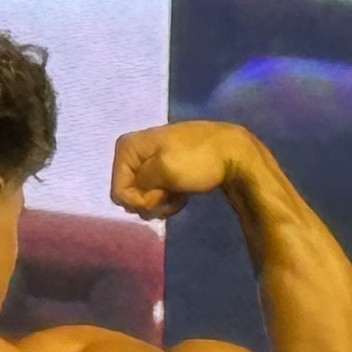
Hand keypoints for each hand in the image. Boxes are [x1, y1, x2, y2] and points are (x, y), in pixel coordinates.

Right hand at [110, 121, 254, 221]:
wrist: (233, 154)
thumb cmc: (198, 160)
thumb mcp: (164, 170)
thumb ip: (140, 186)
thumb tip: (132, 197)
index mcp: (128, 147)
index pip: (118, 191)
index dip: (138, 200)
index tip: (161, 194)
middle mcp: (134, 153)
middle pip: (129, 196)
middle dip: (149, 202)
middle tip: (170, 194)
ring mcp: (150, 163)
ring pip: (143, 199)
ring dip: (161, 204)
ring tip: (179, 194)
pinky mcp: (165, 172)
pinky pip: (156, 196)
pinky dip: (169, 200)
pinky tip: (183, 194)